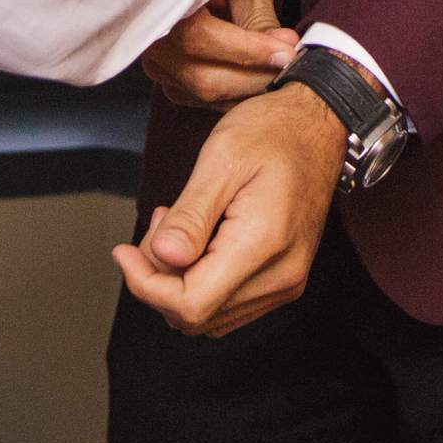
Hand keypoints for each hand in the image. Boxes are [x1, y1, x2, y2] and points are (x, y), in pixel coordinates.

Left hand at [112, 82, 340, 335]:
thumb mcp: (222, 158)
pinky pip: (228, 305)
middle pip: (196, 315)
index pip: (191, 303)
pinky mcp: (284, 280)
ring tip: (181, 225)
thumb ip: (191, 214)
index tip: (123, 252)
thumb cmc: (274, 132)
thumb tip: (162, 257)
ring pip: (210, 317)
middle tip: (162, 221)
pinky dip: (202, 281)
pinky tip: (200, 241)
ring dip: (179, 280)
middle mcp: (281, 276)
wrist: (319, 125)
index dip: (146, 285)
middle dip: (160, 277)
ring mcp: (286, 282)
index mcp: (264, 244)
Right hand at [140, 0, 297, 108]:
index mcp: (161, 0)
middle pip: (204, 78)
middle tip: (293, 62)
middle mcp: (151, 38)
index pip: (200, 36)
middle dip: (257, 76)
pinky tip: (260, 74)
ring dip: (253, 87)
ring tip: (281, 65)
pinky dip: (241, 93)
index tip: (287, 51)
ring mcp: (158, 65)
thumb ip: (259, 16)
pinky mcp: (172, 84)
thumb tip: (283, 50)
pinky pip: (209, 102)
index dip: (247, 49)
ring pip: (208, 94)